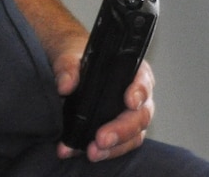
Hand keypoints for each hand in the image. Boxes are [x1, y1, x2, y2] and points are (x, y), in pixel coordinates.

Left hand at [51, 38, 153, 161]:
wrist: (66, 69)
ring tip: (91, 153)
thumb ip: (67, 67)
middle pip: (140, 116)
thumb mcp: (69, 54)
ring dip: (112, 149)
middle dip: (122, 131)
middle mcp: (136, 96)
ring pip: (132, 137)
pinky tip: (74, 151)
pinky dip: (98, 152)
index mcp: (132, 72)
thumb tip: (65, 85)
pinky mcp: (114, 133)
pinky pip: (115, 147)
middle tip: (102, 139)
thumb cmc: (76, 56)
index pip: (143, 81)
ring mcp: (127, 117)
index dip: (139, 92)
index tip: (130, 101)